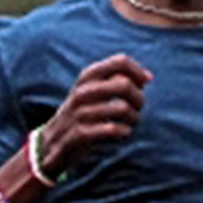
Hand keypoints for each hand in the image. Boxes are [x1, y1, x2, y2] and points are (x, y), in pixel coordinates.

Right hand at [41, 54, 151, 171]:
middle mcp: (82, 91)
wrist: (53, 141)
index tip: (142, 85)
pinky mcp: (80, 133)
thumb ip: (118, 80)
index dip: (138, 73)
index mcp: (87, 77)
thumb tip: (149, 76)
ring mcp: (79, 112)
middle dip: (138, 99)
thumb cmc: (83, 113)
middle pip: (124, 84)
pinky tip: (123, 132)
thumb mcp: (94, 91)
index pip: (120, 61)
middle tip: (137, 109)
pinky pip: (112, 129)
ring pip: (122, 108)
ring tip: (130, 123)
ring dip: (133, 118)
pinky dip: (124, 131)